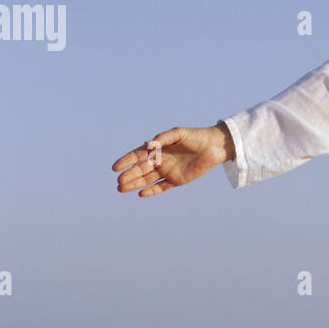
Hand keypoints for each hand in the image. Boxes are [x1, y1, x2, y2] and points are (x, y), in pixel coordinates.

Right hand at [112, 123, 232, 197]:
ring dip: (135, 184)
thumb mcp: (178, 133)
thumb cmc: (195, 137)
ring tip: (122, 188)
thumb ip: (163, 138)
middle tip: (119, 182)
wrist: (213, 147)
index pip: (137, 156)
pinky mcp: (177, 180)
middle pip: (140, 169)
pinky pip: (162, 187)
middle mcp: (160, 160)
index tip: (115, 167)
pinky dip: (152, 191)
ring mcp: (168, 171)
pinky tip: (141, 194)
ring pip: (147, 179)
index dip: (126, 161)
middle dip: (129, 175)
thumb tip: (147, 144)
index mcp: (158, 149)